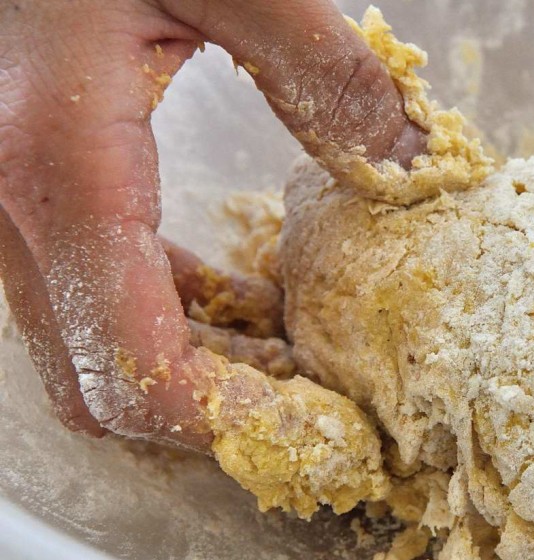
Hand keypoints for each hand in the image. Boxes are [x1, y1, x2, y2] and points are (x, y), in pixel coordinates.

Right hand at [0, 1, 424, 448]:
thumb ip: (323, 69)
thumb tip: (413, 162)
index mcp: (61, 166)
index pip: (132, 367)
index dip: (230, 426)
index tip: (322, 437)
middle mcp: (10, 208)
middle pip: (102, 384)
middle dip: (215, 418)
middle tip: (318, 410)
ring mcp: (2, 205)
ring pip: (87, 349)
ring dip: (194, 375)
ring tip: (296, 360)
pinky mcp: (20, 189)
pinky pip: (87, 294)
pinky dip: (165, 319)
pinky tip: (236, 298)